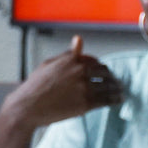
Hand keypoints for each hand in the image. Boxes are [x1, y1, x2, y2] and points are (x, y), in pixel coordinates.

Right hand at [2, 35, 124, 129]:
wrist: (27, 108)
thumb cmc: (35, 86)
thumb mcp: (49, 64)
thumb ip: (67, 54)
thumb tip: (79, 40)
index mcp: (72, 59)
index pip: (95, 61)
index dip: (100, 67)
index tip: (103, 73)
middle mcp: (80, 71)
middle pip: (105, 72)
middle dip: (110, 77)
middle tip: (114, 82)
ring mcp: (84, 88)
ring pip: (108, 86)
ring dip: (116, 88)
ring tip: (120, 91)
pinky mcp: (86, 104)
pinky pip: (106, 100)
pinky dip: (115, 99)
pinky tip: (118, 100)